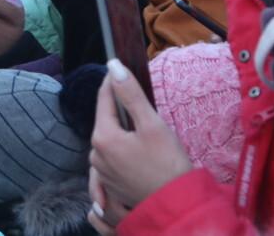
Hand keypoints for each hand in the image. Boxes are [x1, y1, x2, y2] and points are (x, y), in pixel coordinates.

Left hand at [89, 60, 190, 227]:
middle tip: (139, 105)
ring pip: (107, 142)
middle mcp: (96, 155)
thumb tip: (114, 66)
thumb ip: (131, 95)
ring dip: (119, 133)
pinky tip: (126, 154)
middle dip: (119, 111)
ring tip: (140, 131)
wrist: (177, 207)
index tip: (121, 69)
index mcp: (103, 137)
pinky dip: (115, 155)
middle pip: (105, 122)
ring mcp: (102, 173)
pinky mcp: (110, 187)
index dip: (113, 82)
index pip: (104, 99)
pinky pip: (108, 163)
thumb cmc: (168, 165)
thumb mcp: (152, 125)